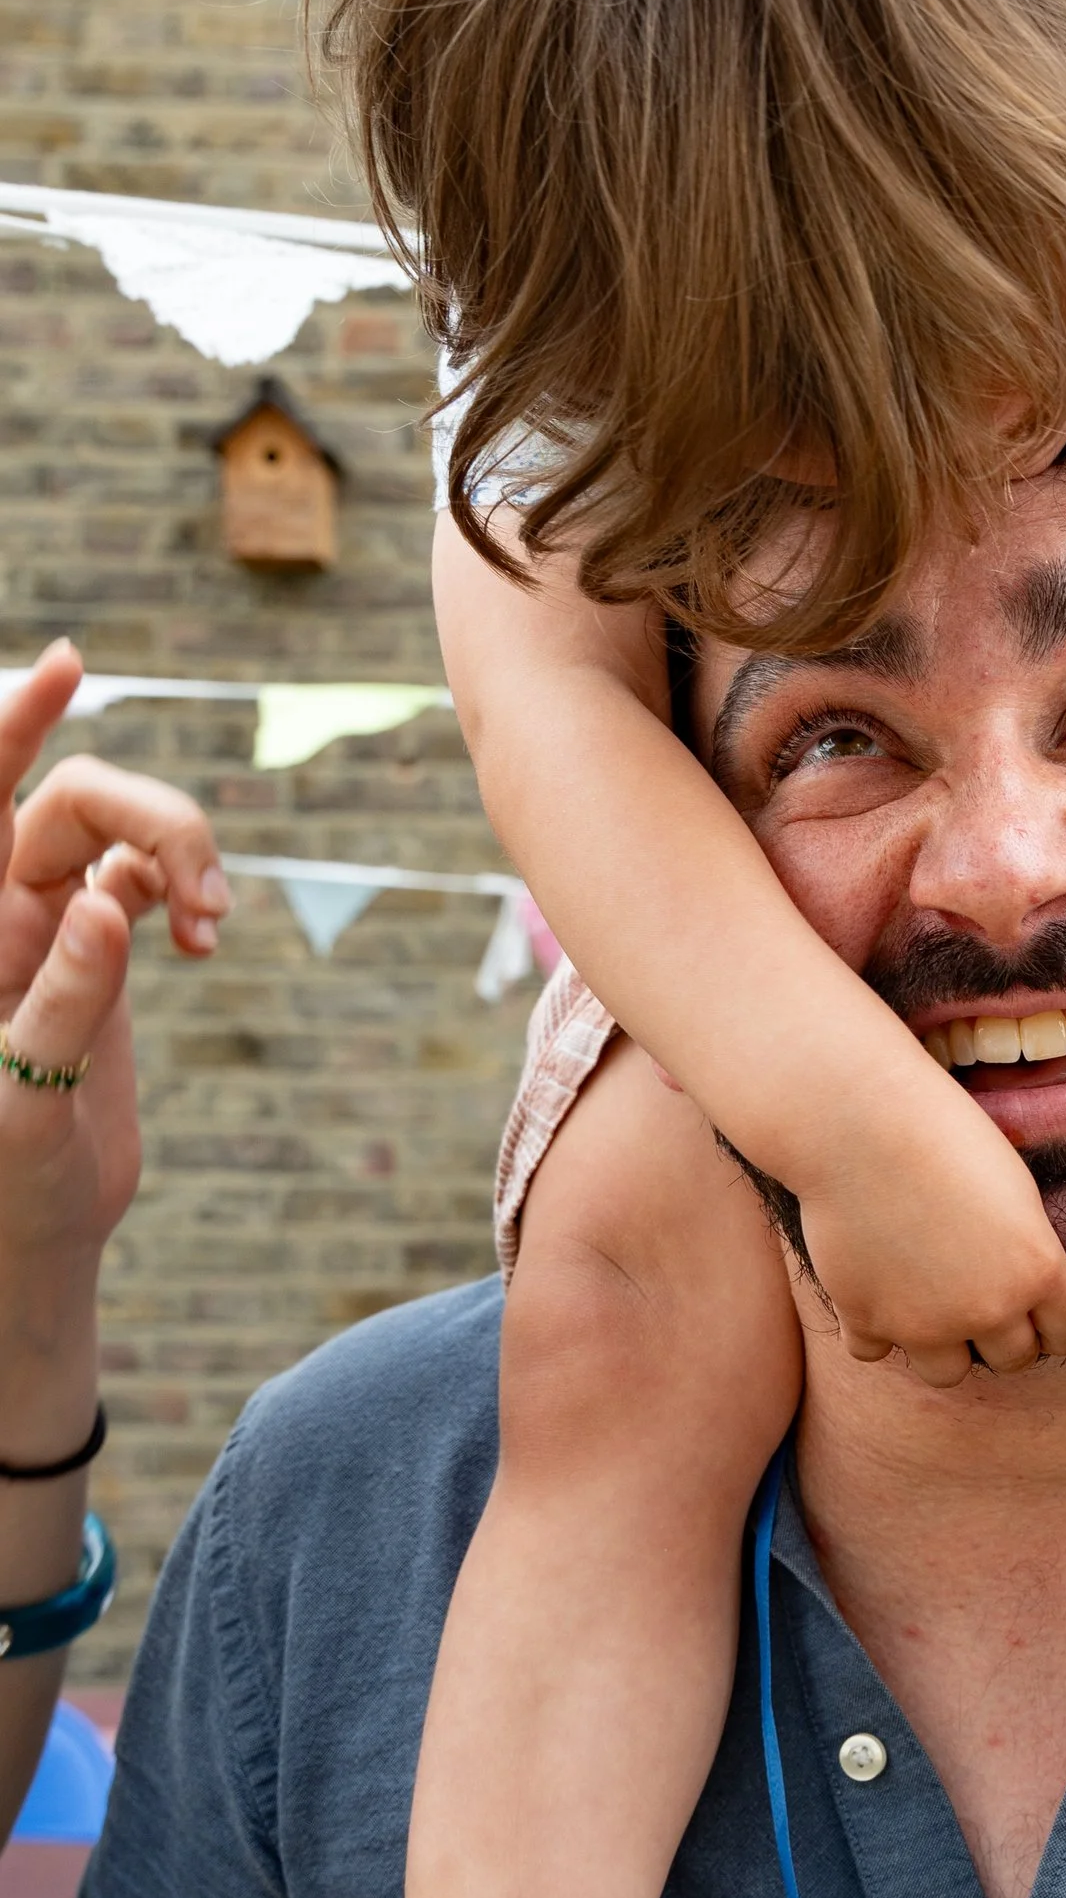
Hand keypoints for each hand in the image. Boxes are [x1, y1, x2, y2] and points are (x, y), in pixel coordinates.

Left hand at [0, 642, 230, 1270]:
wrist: (28, 1233)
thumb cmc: (0, 1174)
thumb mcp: (22, 1099)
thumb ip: (63, 1000)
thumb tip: (113, 903)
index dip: (11, 723)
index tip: (66, 664)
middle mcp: (1, 907)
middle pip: (76, 798)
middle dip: (152, 818)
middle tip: (204, 895)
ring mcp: (50, 922)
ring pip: (120, 831)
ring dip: (180, 853)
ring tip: (213, 924)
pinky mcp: (96, 950)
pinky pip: (146, 877)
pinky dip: (188, 891)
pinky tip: (205, 941)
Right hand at [795, 1054, 1065, 1385]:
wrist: (860, 1121)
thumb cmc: (945, 1132)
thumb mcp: (1015, 1188)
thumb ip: (1029, 1250)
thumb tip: (1034, 1290)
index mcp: (1037, 1270)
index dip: (1056, 1317)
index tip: (1037, 1300)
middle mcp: (987, 1308)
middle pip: (1015, 1359)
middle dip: (1004, 1333)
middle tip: (980, 1295)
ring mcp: (923, 1322)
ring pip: (949, 1373)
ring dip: (945, 1345)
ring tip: (930, 1303)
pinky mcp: (866, 1318)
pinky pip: (876, 1353)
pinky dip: (876, 1329)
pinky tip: (875, 1288)